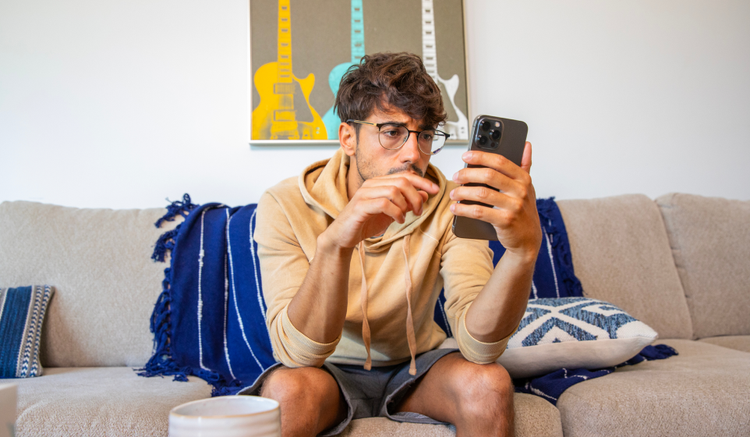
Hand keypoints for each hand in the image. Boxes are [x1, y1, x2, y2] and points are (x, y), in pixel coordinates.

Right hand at [323, 173, 439, 249]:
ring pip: (394, 190)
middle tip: (419, 211)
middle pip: (402, 181)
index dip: (423, 181)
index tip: (436, 190)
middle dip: (416, 196)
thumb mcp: (392, 212)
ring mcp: (365, 194)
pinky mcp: (360, 206)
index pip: (405, 175)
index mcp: (379, 182)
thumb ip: (406, 203)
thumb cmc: (365, 222)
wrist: (343, 236)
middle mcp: (372, 184)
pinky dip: (396, 212)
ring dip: (406, 205)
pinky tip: (398, 220)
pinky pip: (384, 203)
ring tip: (408, 217)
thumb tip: (424, 194)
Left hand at [449, 142, 541, 258]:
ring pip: (482, 193)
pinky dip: (464, 209)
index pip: (500, 161)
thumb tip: (526, 145)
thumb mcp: (528, 187)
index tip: (465, 156)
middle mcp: (520, 191)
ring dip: (463, 192)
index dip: (481, 156)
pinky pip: (479, 212)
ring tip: (454, 193)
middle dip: (467, 174)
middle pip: (488, 175)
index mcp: (524, 178)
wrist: (529, 238)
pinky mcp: (505, 221)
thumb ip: (525, 165)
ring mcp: (514, 206)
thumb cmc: (524, 210)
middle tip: (456, 176)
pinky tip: (456, 208)